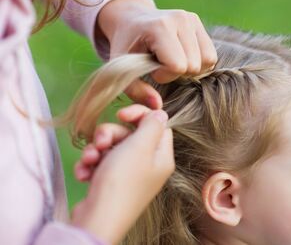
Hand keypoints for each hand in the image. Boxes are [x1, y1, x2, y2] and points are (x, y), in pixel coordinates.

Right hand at [72, 104, 173, 244]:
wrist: (97, 220)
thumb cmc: (121, 182)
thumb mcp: (139, 146)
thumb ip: (151, 126)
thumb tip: (161, 113)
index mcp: (161, 157)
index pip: (157, 125)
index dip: (139, 116)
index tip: (121, 113)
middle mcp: (148, 166)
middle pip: (130, 135)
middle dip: (110, 134)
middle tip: (100, 143)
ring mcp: (128, 176)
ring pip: (111, 148)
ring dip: (96, 150)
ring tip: (90, 161)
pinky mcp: (110, 184)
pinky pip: (100, 164)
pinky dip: (90, 166)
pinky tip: (85, 174)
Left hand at [97, 0, 217, 108]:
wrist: (131, 18)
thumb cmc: (126, 45)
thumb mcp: (122, 67)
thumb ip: (136, 90)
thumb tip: (157, 106)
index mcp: (159, 27)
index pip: (177, 65)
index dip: (165, 75)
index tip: (152, 69)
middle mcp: (180, 19)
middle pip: (194, 65)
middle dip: (177, 73)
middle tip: (160, 65)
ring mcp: (192, 19)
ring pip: (207, 61)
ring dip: (190, 69)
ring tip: (172, 61)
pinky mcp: (198, 22)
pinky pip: (211, 54)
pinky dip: (199, 63)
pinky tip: (182, 58)